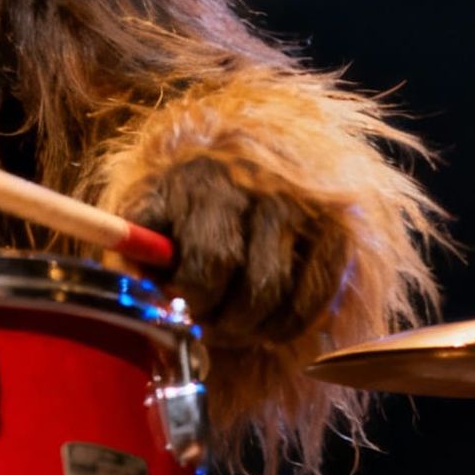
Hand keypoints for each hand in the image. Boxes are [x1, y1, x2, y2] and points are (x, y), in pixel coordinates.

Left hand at [127, 156, 348, 344]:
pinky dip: (290, 324)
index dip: (194, 296)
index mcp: (210, 183)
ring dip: (253, 328)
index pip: (211, 260)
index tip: (180, 304)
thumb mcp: (152, 199)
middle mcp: (265, 194)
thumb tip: (137, 276)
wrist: (250, 146)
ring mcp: (307, 212)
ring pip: (284, 297)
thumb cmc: (188, 190)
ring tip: (232, 326)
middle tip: (208, 325)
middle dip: (225, 321)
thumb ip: (140, 237)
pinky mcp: (337, 232)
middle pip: (255, 287)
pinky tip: (268, 324)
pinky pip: (317, 299)